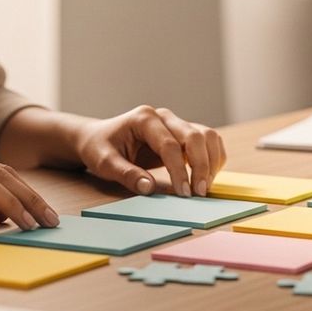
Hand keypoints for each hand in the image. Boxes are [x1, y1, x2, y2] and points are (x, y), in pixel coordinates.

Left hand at [69, 105, 225, 196]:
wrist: (98, 138)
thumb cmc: (99, 148)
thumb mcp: (103, 162)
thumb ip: (126, 174)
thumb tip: (148, 188)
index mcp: (144, 118)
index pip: (170, 144)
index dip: (179, 170)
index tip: (184, 194)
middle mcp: (164, 116)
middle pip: (195, 136)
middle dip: (201, 166)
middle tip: (199, 193)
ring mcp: (176, 123)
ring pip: (208, 136)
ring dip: (212, 162)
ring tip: (204, 187)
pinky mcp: (183, 134)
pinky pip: (208, 142)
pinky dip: (213, 159)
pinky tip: (206, 178)